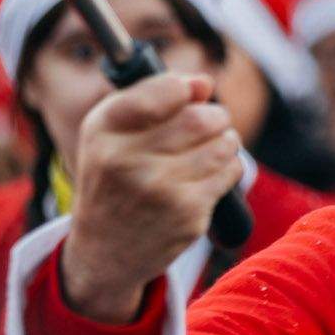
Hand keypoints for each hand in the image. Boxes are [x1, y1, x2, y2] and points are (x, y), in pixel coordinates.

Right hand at [61, 74, 241, 322]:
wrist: (104, 251)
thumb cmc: (113, 177)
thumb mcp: (111, 133)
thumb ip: (152, 96)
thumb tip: (204, 83)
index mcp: (104, 132)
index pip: (163, 91)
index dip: (184, 89)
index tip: (186, 95)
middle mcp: (127, 161)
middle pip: (202, 119)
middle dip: (216, 116)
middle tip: (210, 122)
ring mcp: (160, 191)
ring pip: (224, 144)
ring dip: (226, 140)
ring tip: (211, 147)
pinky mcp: (188, 215)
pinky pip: (231, 172)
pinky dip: (228, 167)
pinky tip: (207, 175)